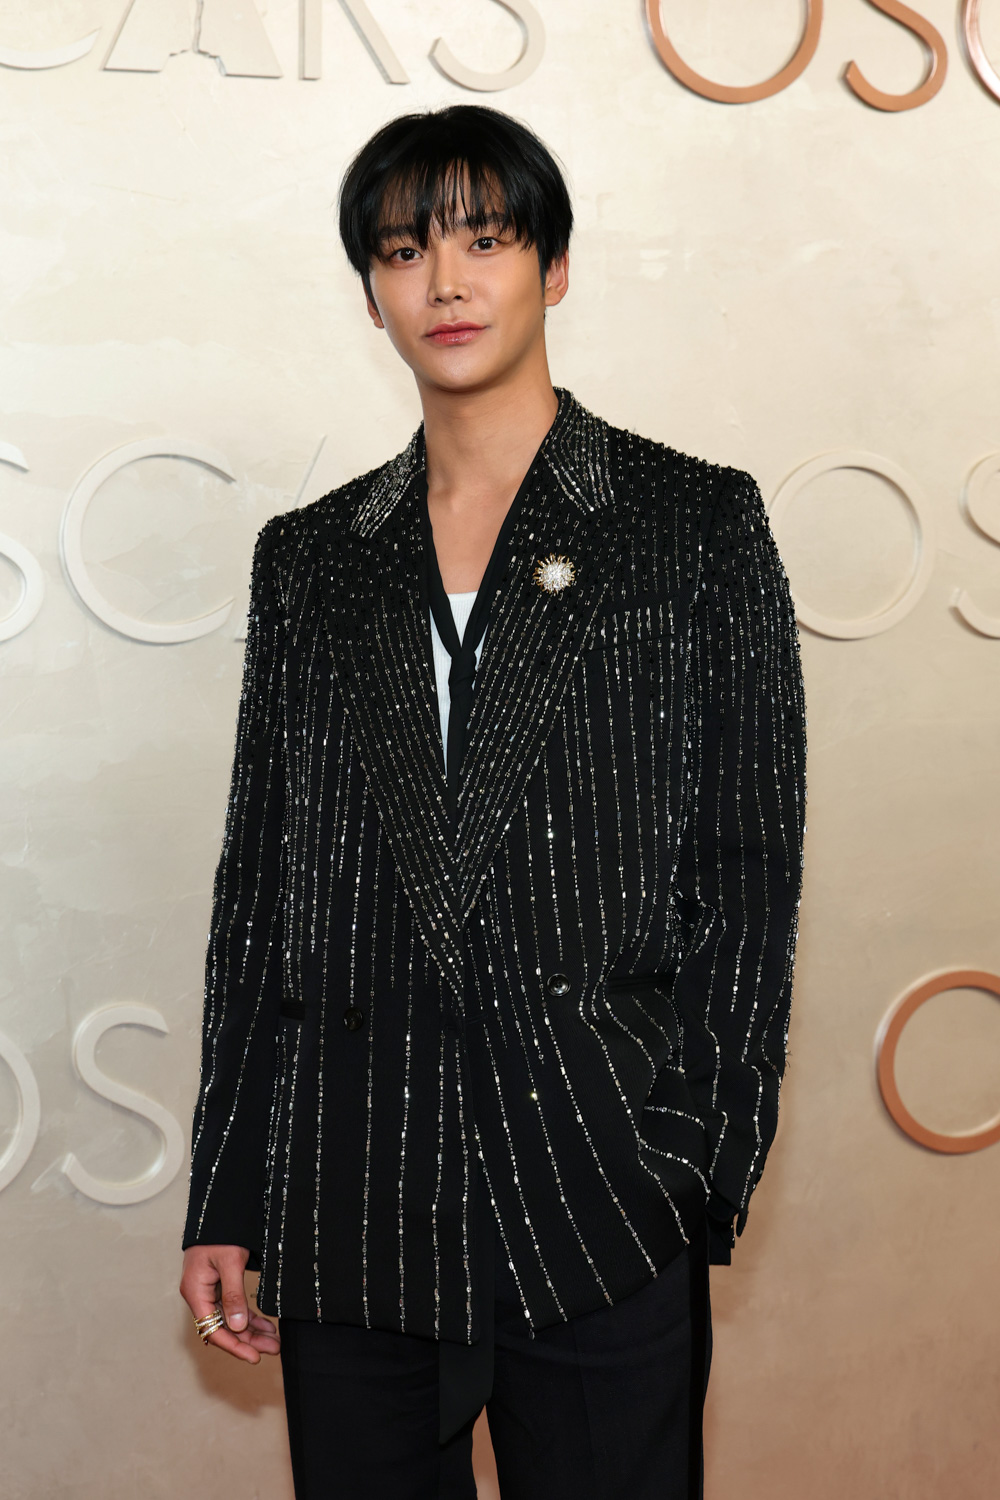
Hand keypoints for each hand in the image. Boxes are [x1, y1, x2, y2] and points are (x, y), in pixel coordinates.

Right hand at [180, 1244, 279, 1363]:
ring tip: (275, 1341)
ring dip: (252, 1331)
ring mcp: (209, 1292)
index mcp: (195, 1292)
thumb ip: (233, 1295)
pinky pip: (234, 1308)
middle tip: (274, 1348)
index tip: (254, 1357)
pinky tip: (267, 1326)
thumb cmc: (221, 1234)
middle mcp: (200, 1296)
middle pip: (224, 1327)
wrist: (220, 1212)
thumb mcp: (229, 1263)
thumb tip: (238, 1327)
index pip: (213, 1329)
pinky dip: (250, 1317)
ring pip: (231, 1320)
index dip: (234, 1346)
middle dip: (249, 1340)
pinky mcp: (220, 1286)